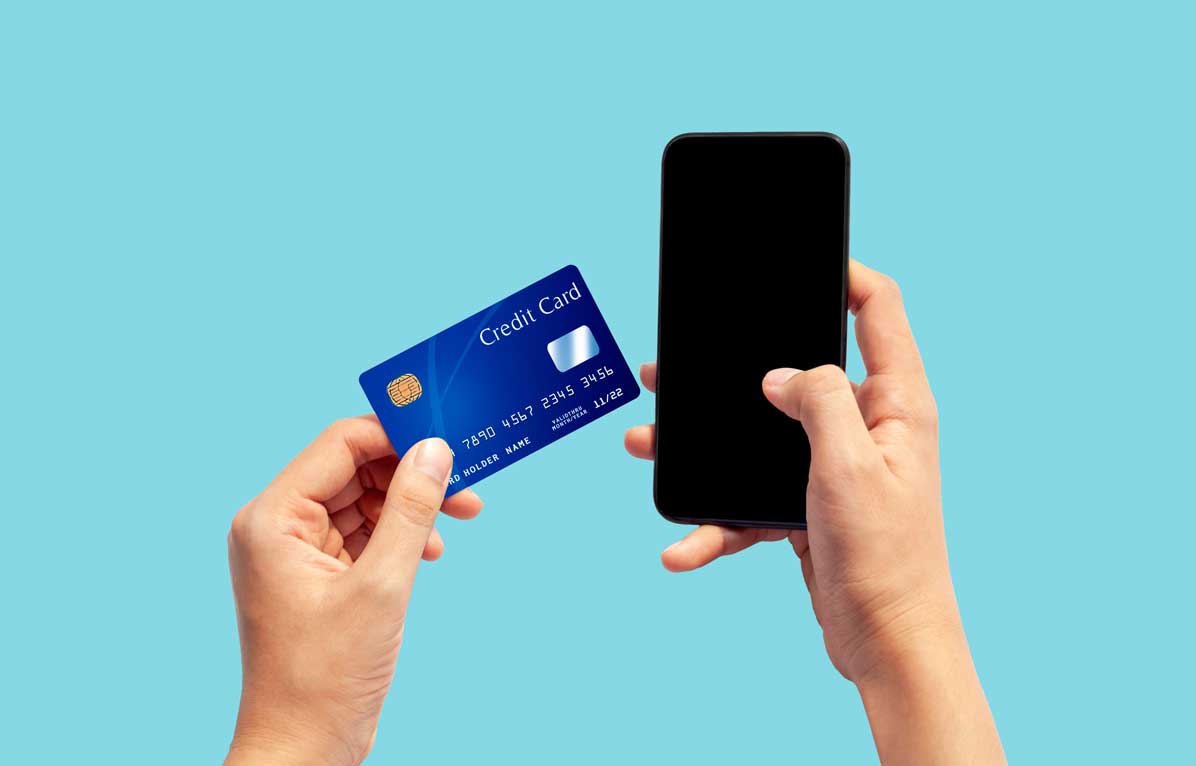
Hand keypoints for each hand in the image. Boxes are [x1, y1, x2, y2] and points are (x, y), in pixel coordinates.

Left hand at [225, 417, 482, 765]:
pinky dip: (400, 535)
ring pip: (364, 500)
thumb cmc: (325, 676)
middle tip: (466, 483)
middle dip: (412, 473)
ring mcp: (296, 552)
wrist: (303, 747)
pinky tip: (431, 551)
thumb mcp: (381, 585)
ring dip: (412, 506)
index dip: (396, 433)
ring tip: (460, 516)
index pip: (341, 445)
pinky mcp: (317, 576)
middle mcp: (278, 527)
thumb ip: (412, 510)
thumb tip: (436, 450)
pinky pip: (363, 533)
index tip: (448, 433)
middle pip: (355, 469)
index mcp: (273, 518)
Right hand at [625, 261, 1003, 764]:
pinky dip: (716, 522)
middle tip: (678, 363)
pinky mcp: (807, 507)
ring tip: (644, 443)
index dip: (844, 272)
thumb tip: (779, 374)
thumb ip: (818, 400)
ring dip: (705, 447)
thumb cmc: (887, 556)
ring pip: (759, 437)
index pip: (877, 309)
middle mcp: (866, 426)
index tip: (801, 256)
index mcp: (895, 401)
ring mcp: (834, 467)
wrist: (888, 644)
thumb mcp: (850, 463)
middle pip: (796, 371)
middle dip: (735, 369)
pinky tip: (681, 547)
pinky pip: (751, 500)